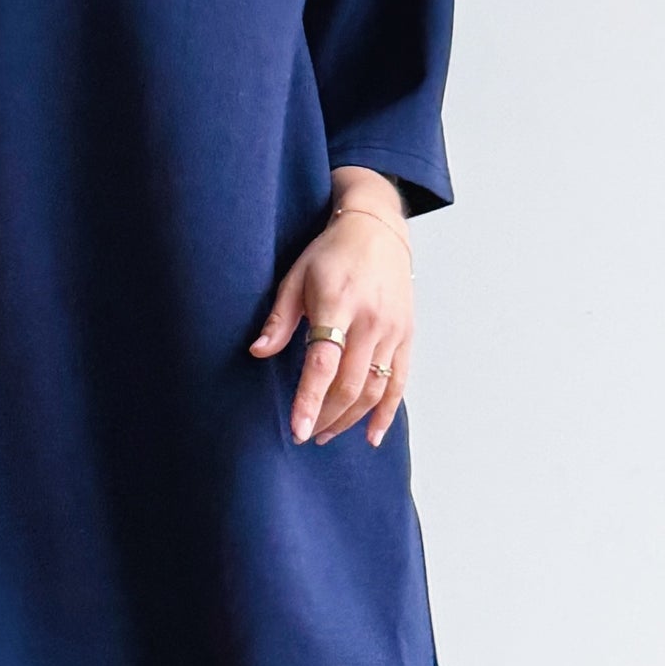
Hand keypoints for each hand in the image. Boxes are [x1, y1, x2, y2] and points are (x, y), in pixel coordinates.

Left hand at [249, 196, 413, 446]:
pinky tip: (372, 436)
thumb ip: (279, 319)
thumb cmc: (331, 253)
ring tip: (327, 433)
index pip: (323, 363)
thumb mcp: (296, 277)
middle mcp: (371, 321)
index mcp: (338, 304)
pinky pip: (399, 382)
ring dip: (350, 419)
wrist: (378, 229)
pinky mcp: (407, 336)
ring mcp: (393, 330)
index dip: (310, 400)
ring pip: (374, 389)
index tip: (298, 430)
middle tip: (306, 434)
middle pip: (350, 384)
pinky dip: (386, 413)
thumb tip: (257, 352)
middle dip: (327, 417)